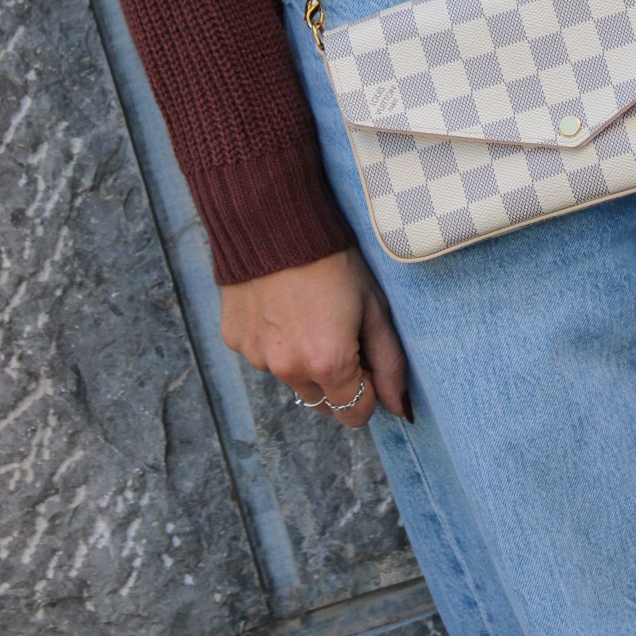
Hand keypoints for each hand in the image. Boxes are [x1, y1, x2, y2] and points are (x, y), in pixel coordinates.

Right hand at [220, 249, 410, 427]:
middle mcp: (288, 370)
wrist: (274, 221)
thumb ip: (389, 363)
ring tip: (309, 313)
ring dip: (303, 362)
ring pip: (291, 379)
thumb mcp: (373, 306)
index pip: (354, 414)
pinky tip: (282, 305)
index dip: (368, 392)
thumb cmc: (333, 260)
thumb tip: (399, 407)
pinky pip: (262, 355)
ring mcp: (257, 357)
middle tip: (340, 332)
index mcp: (328, 364)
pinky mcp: (236, 340)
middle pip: (323, 402)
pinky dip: (275, 341)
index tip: (368, 362)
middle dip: (337, 380)